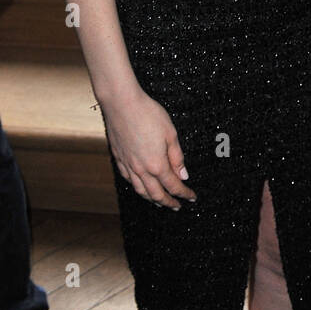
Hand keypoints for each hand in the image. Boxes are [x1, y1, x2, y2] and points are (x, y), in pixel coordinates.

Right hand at [100, 86, 196, 209]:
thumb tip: (183, 175)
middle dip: (168, 202)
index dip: (184, 193)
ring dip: (152, 199)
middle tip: (177, 206)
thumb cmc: (148, 114)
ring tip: (160, 202)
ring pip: (140, 190)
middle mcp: (141, 169)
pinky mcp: (119, 158)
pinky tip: (140, 187)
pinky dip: (137, 188)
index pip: (173, 185)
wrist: (121, 103)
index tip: (191, 197)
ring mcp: (128, 165)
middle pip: (156, 193)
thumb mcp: (170, 133)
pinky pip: (128, 180)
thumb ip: (177, 157)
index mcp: (156, 164)